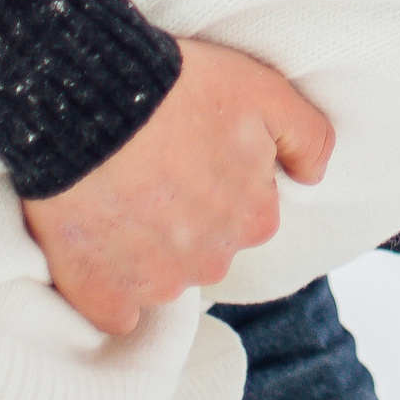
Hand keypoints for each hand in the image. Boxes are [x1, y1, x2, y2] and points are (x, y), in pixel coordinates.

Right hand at [21, 37, 334, 336]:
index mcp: (255, 219)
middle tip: (149, 172)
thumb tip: (313, 176)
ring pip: (159, 278)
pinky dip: (105, 286)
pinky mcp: (102, 296)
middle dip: (182, 221)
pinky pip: (114, 310)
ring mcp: (156, 284)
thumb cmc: (176, 89)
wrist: (87, 100)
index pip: (246, 214)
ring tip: (115, 196)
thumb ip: (308, 137)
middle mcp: (212, 262)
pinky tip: (94, 242)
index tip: (188, 154)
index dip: (216, 181)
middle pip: (203, 250)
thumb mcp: (264, 91)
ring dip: (142, 251)